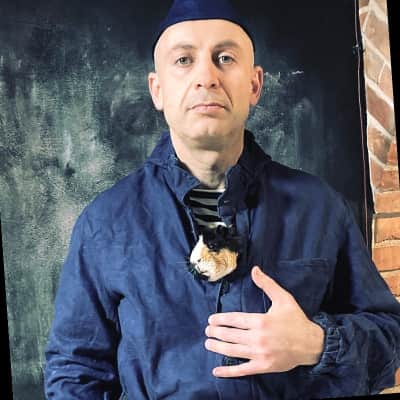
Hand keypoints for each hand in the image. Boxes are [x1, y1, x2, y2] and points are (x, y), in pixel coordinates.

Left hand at [204, 266, 323, 377]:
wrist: (312, 344)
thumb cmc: (296, 320)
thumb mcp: (283, 298)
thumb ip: (267, 284)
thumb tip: (255, 270)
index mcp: (261, 321)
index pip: (235, 320)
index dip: (221, 320)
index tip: (211, 320)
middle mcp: (258, 338)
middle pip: (231, 335)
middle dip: (216, 332)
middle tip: (207, 330)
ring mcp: (260, 354)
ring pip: (233, 351)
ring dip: (218, 347)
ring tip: (208, 343)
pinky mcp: (263, 366)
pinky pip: (243, 370)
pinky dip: (229, 372)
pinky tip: (217, 371)